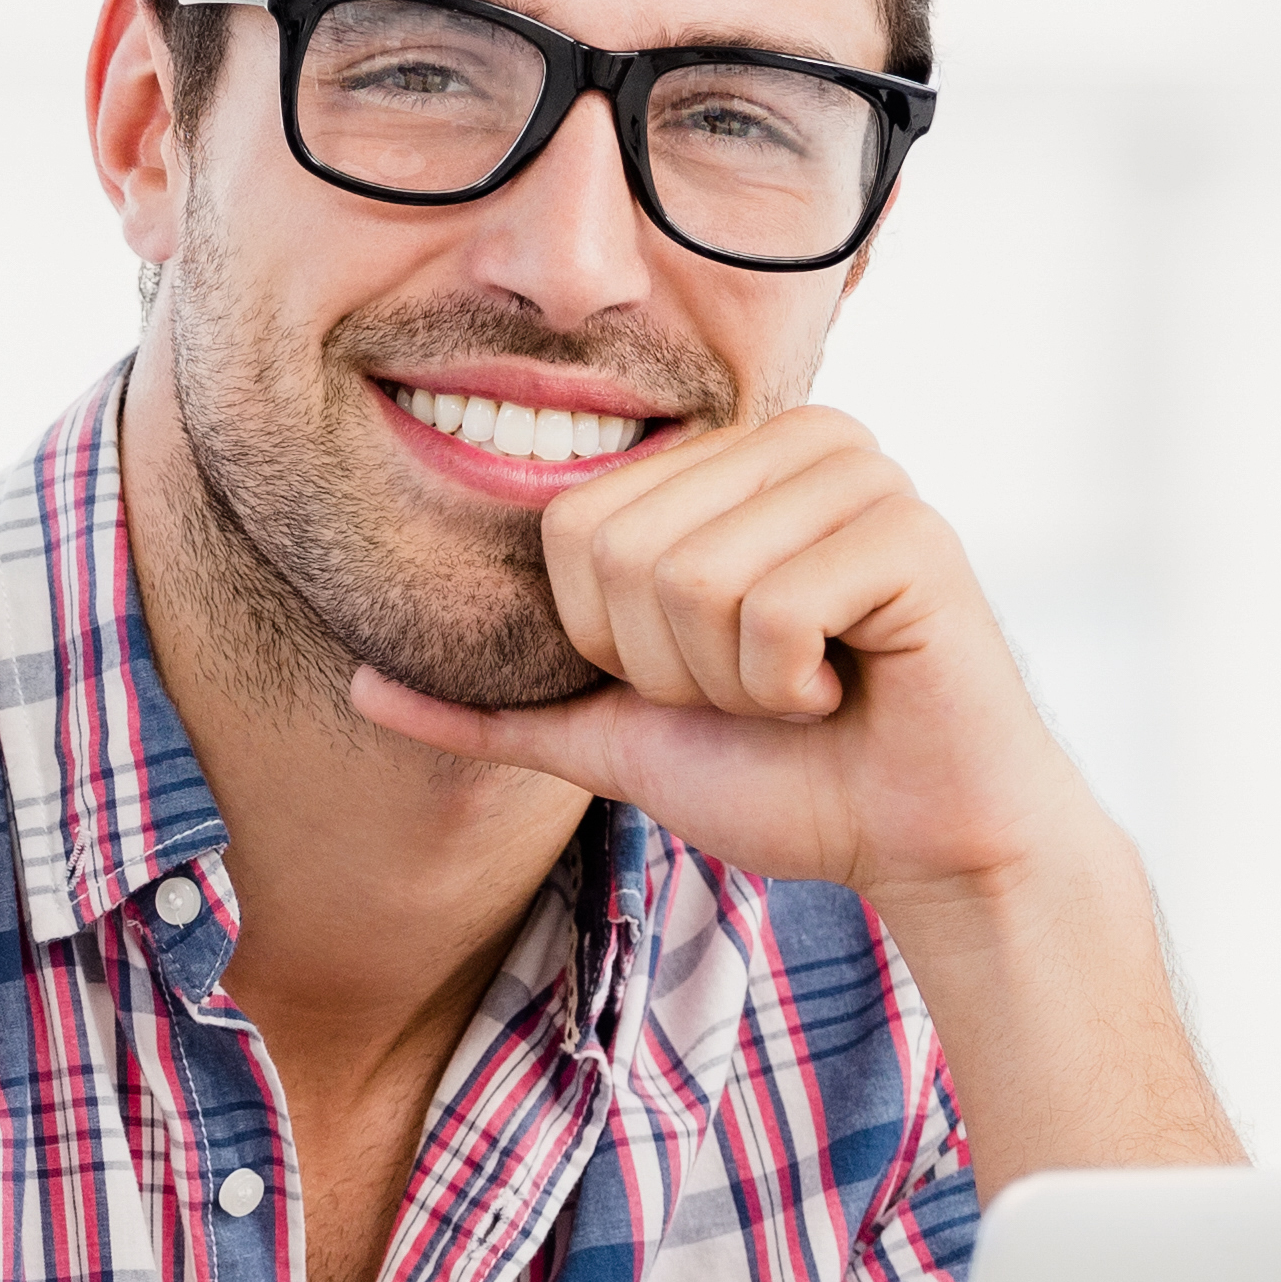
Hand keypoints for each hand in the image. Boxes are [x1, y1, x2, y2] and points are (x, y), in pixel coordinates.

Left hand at [345, 408, 1084, 905]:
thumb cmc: (784, 778)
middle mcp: (791, 440)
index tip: (704, 675)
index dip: (613, 645)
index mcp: (720, 461)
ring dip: (735, 684)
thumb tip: (360, 686)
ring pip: (692, 584)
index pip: (572, 531)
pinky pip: (772, 612)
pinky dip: (791, 689)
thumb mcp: (613, 739)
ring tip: (807, 689)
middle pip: (622, 554)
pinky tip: (849, 688)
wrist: (920, 841)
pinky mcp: (911, 531)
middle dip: (674, 667)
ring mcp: (859, 474)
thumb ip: (495, 710)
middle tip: (760, 689)